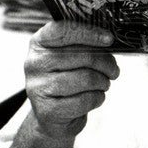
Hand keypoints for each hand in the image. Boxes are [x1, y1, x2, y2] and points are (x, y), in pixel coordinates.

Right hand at [23, 21, 119, 138]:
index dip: (89, 33)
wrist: (53, 117)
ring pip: (86, 78)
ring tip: (103, 84)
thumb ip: (84, 45)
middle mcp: (34, 63)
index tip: (109, 39)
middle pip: (82, 56)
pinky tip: (95, 97)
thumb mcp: (70, 57)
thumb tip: (109, 40)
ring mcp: (37, 88)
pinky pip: (84, 100)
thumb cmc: (66, 80)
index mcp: (39, 43)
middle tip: (113, 70)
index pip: (63, 30)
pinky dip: (98, 98)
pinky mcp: (47, 111)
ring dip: (103, 82)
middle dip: (106, 63)